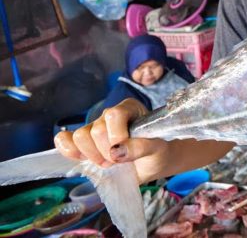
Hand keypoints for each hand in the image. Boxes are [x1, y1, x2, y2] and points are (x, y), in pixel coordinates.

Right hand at [54, 98, 170, 181]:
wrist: (151, 163)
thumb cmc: (156, 152)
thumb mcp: (157, 149)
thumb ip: (141, 147)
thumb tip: (117, 151)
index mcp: (129, 108)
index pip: (114, 115)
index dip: (116, 137)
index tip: (126, 153)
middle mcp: (109, 115)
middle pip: (95, 130)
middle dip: (107, 152)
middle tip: (120, 161)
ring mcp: (94, 127)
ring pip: (80, 137)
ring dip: (93, 155)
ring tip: (109, 162)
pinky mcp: (83, 142)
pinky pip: (64, 141)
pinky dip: (70, 151)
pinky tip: (85, 159)